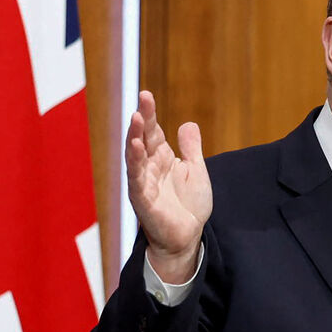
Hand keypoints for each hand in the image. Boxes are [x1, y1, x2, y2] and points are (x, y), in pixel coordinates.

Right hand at [126, 90, 211, 283]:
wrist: (187, 237)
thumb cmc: (188, 206)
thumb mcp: (196, 171)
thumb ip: (191, 149)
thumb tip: (187, 123)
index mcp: (161, 159)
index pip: (153, 132)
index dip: (150, 114)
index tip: (146, 95)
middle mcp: (149, 167)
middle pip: (143, 138)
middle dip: (142, 119)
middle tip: (142, 99)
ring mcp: (144, 183)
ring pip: (135, 156)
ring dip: (135, 137)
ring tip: (136, 118)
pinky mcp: (143, 199)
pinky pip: (137, 178)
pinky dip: (135, 163)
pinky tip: (136, 148)